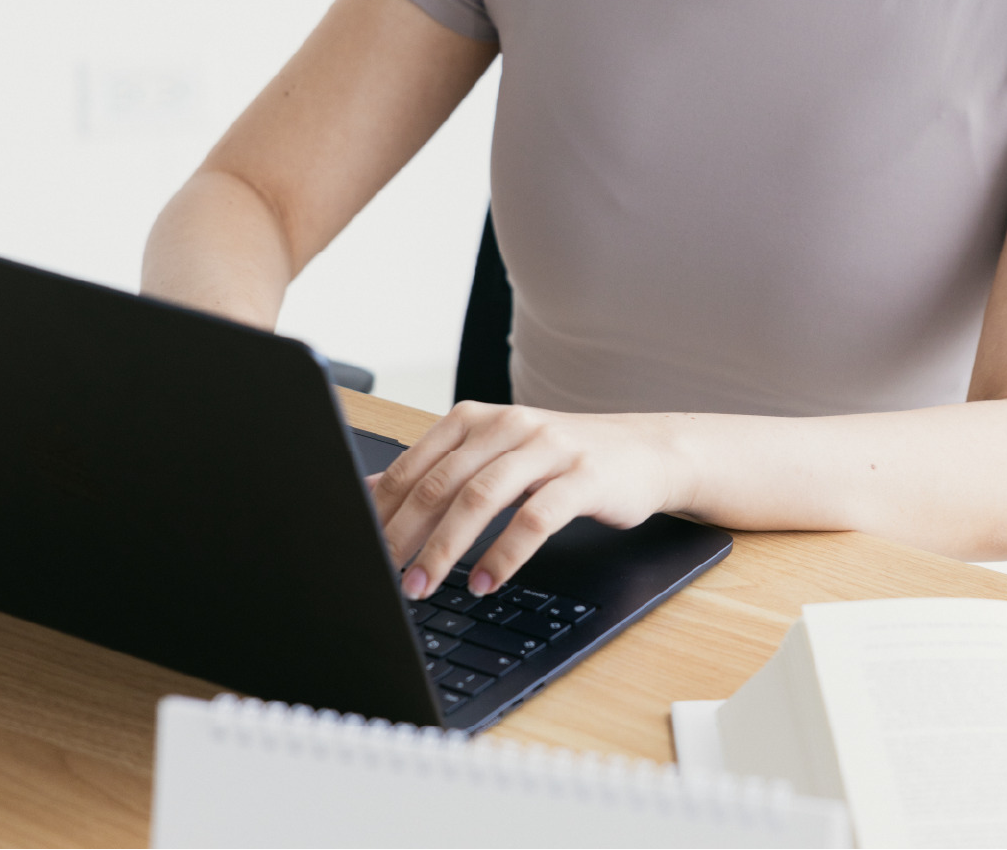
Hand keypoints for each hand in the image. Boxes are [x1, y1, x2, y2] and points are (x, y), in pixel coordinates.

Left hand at [368, 401, 684, 599]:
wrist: (646, 451)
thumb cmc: (563, 459)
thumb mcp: (496, 457)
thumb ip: (439, 472)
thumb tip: (370, 493)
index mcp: (478, 419)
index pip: (416, 463)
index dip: (384, 508)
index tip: (360, 545)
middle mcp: (509, 426)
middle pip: (442, 481)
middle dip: (406, 533)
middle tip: (385, 574)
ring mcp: (548, 447)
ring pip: (482, 497)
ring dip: (447, 548)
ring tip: (424, 585)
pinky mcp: (583, 476)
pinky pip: (535, 517)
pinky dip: (504, 554)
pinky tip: (486, 582)